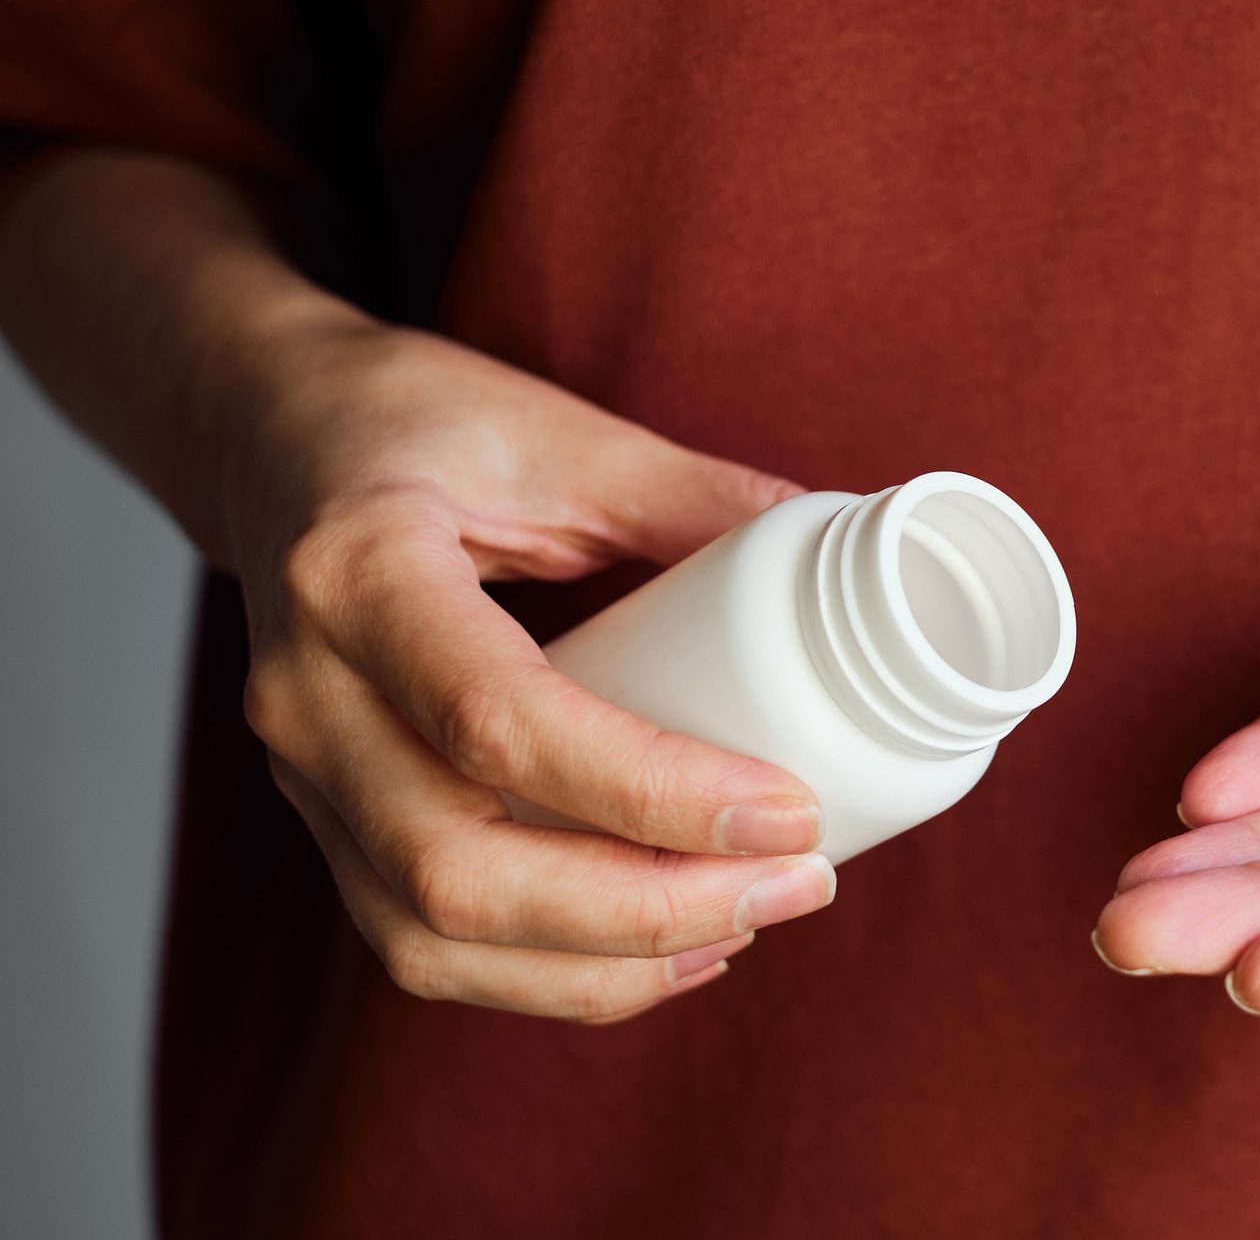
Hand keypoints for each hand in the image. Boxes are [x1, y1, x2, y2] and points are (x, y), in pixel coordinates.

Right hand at [230, 312, 836, 1022]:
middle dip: (647, 911)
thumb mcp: (561, 434)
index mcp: (359, 574)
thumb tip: (853, 547)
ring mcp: (302, 771)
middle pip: (460, 872)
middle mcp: (307, 693)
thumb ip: (698, 497)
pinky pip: (420, 937)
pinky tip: (663, 950)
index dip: (654, 789)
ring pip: (431, 936)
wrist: (271, 435)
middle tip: (797, 886)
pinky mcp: (327, 816)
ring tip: (747, 927)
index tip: (790, 809)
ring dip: (602, 968)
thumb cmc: (418, 423)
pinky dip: (547, 972)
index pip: (502, 724)